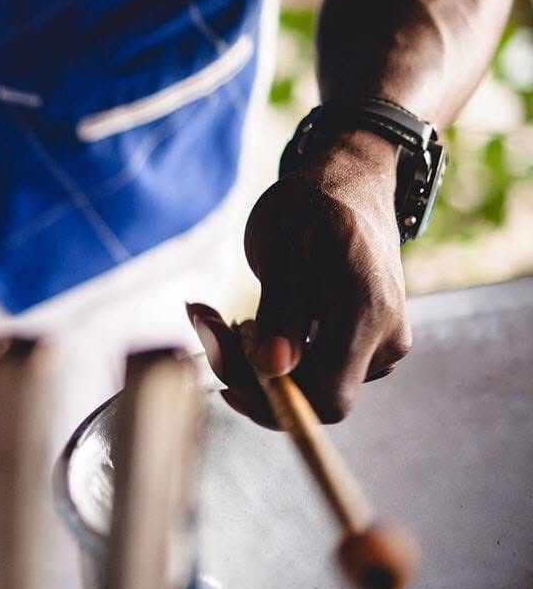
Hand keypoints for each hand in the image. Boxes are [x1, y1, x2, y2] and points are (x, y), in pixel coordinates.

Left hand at [205, 128, 412, 424]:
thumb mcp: (283, 244)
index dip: (274, 405)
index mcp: (367, 314)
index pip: (328, 400)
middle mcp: (385, 339)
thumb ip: (283, 308)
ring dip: (253, 361)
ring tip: (215, 315)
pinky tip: (242, 319)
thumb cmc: (311, 205)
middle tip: (204, 323)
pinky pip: (314, 366)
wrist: (350, 182)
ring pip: (308, 383)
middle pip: (310, 395)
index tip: (226, 385)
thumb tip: (275, 368)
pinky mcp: (366, 342)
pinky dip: (272, 351)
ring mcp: (380, 343)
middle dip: (249, 373)